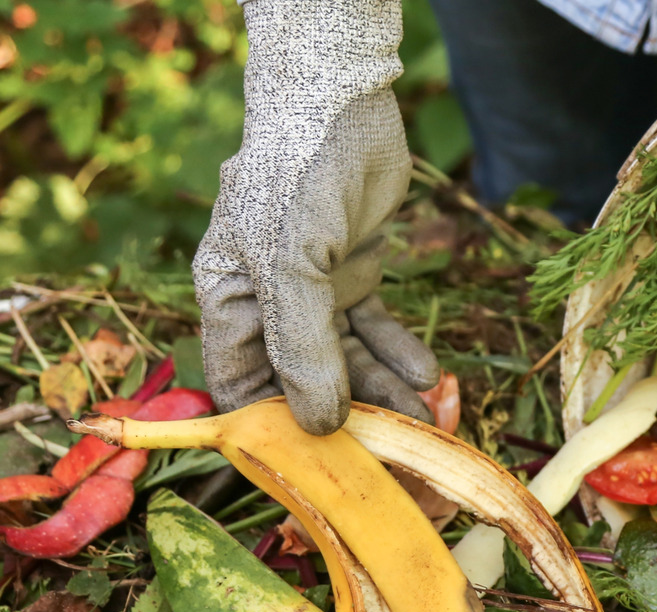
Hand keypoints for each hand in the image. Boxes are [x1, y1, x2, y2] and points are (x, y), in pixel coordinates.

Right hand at [193, 0, 437, 434]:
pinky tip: (427, 374)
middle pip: (300, 380)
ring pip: (346, 359)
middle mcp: (267, 304)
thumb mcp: (292, 264)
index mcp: (228, 301)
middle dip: (344, 414)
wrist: (340, 101)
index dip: (270, 427)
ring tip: (422, 415)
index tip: (314, 465)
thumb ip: (303, 345)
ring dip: (382, 389)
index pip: (239, 384)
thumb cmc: (294, 175)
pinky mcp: (356, 273)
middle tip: (390, 447)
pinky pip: (376, 328)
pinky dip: (399, 352)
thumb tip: (315, 422)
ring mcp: (313, 291)